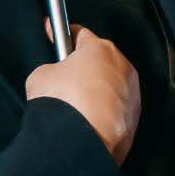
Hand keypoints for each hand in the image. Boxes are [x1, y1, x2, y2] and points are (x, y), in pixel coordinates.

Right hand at [27, 19, 140, 166]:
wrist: (79, 142)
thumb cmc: (64, 103)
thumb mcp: (41, 76)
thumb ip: (50, 69)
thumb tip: (54, 77)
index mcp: (101, 49)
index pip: (81, 34)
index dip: (64, 34)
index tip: (55, 33)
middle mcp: (123, 69)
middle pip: (100, 61)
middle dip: (84, 68)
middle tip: (64, 79)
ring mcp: (132, 96)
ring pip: (111, 87)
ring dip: (96, 92)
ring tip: (75, 106)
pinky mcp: (133, 121)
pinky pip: (116, 111)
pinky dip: (103, 114)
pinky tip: (87, 122)